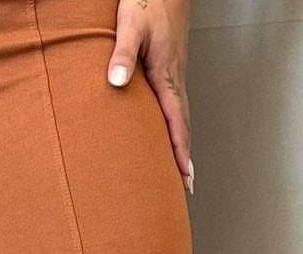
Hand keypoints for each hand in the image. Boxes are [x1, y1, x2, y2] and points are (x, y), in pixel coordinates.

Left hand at [105, 0, 193, 193]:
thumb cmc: (147, 0)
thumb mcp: (130, 24)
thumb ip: (122, 52)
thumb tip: (116, 82)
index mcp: (166, 74)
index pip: (176, 121)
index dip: (180, 151)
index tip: (184, 177)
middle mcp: (174, 78)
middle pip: (183, 125)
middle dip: (184, 156)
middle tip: (186, 185)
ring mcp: (174, 73)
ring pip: (180, 116)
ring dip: (181, 143)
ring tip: (181, 168)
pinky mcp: (169, 67)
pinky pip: (174, 105)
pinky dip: (176, 125)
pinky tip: (170, 133)